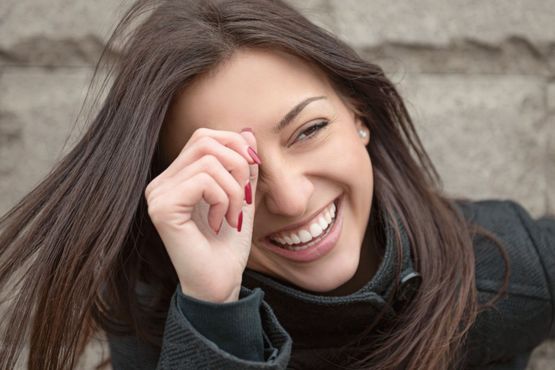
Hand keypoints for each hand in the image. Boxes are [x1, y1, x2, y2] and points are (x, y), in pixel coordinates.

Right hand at [144, 128, 259, 302]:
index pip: (203, 136)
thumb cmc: (228, 245)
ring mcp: (158, 195)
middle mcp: (161, 183)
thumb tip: (246, 132)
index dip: (234, 146)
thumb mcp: (242, 197)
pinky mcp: (162, 209)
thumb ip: (242, 167)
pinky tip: (218, 222)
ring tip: (230, 216)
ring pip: (208, 160)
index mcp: (176, 178)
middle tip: (242, 198)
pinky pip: (203, 180)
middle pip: (205, 140)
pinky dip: (222, 199)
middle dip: (237, 165)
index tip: (252, 173)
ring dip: (233, 189)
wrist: (220, 283)